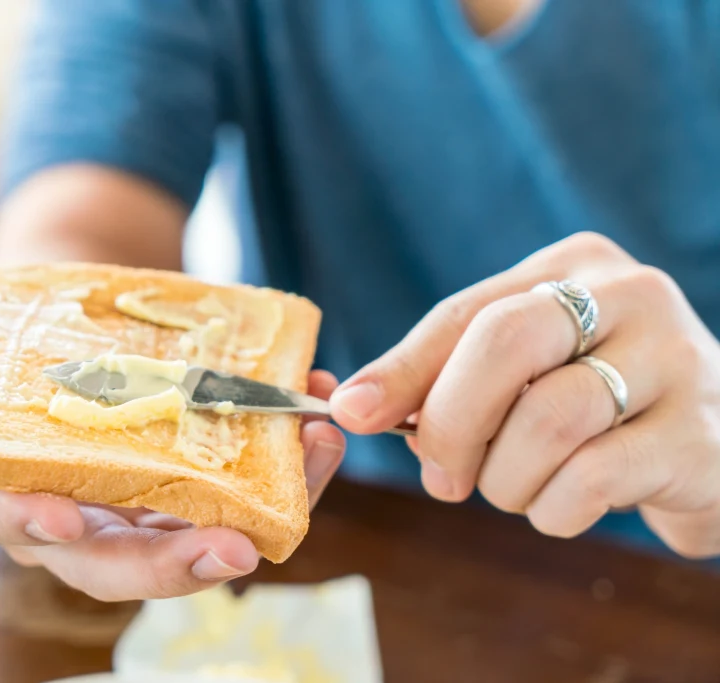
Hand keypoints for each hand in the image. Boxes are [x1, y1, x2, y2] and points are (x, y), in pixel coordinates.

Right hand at [0, 299, 345, 599]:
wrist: (62, 314)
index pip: (11, 524)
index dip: (31, 526)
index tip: (63, 520)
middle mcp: (67, 516)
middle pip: (115, 563)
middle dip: (172, 566)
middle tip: (234, 548)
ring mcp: (133, 503)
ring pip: (193, 534)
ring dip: (260, 510)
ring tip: (313, 459)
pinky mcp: (186, 478)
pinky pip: (238, 487)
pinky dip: (282, 465)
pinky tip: (314, 421)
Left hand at [330, 233, 719, 558]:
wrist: (716, 447)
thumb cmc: (597, 407)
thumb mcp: (524, 375)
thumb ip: (444, 381)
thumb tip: (352, 407)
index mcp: (571, 268)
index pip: (465, 313)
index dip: (401, 369)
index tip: (351, 413)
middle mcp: (630, 295)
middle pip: (504, 344)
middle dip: (451, 422)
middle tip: (442, 478)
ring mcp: (676, 359)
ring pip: (547, 420)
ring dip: (506, 479)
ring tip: (517, 490)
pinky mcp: (701, 435)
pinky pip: (591, 478)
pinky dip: (554, 509)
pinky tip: (565, 505)